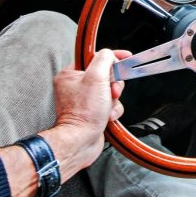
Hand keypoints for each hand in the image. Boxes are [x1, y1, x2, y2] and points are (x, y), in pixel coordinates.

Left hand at [49, 49, 129, 168]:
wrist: (80, 141)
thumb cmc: (83, 113)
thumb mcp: (96, 78)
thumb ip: (104, 60)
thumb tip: (110, 55)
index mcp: (70, 74)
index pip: (94, 58)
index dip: (112, 57)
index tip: (125, 57)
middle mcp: (75, 86)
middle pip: (105, 75)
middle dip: (113, 84)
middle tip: (112, 91)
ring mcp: (84, 100)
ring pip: (110, 91)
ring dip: (114, 100)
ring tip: (107, 108)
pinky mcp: (92, 112)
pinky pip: (110, 105)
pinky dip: (113, 110)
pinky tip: (108, 116)